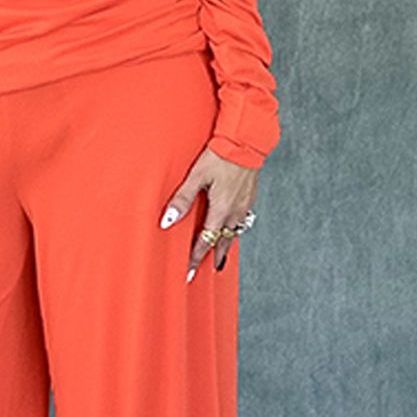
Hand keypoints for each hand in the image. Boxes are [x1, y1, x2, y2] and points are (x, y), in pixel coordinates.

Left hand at [159, 146, 258, 281]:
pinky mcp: (249, 197)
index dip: (196, 259)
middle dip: (214, 257)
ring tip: (220, 255)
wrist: (245, 142)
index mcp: (221, 210)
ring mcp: (244, 206)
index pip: (206, 242)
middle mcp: (234, 212)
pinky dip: (234, 230)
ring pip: (234, 233)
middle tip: (208, 269)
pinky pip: (241, 221)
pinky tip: (231, 228)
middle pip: (223, 242)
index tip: (189, 273)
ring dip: (226, 245)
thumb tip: (167, 220)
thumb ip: (181, 200)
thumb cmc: (220, 156)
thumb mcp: (196, 177)